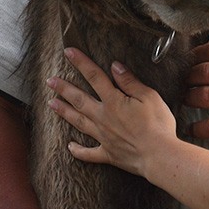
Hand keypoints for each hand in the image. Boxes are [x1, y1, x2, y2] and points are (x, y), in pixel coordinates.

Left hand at [47, 48, 177, 175]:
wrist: (159, 156)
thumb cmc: (158, 124)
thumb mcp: (149, 96)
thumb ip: (130, 82)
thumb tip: (114, 66)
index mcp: (114, 101)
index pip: (94, 77)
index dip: (81, 63)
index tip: (69, 52)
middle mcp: (103, 118)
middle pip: (79, 100)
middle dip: (64, 89)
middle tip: (50, 81)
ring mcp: (103, 137)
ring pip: (79, 122)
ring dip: (64, 112)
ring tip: (51, 104)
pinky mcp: (108, 154)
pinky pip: (88, 153)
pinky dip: (78, 150)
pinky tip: (69, 146)